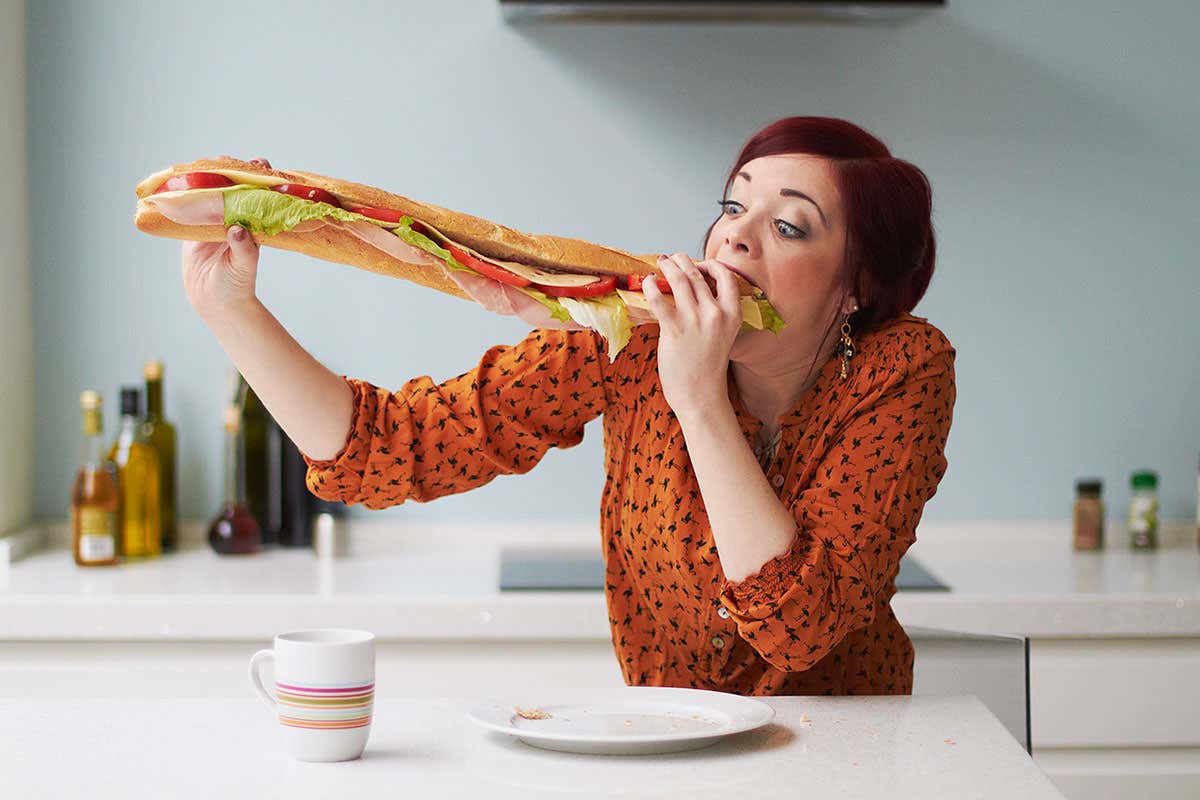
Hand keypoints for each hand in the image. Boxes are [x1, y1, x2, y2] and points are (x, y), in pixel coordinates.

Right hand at [181, 157, 271, 321]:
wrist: (215, 302)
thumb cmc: (236, 285)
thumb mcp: (244, 267)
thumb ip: (244, 249)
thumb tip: (239, 230)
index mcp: (252, 223)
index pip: (258, 193)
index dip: (258, 176)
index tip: (258, 164)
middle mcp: (234, 218)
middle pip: (232, 186)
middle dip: (228, 170)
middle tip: (222, 162)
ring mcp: (212, 221)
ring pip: (209, 192)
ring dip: (204, 177)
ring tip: (199, 166)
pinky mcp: (193, 227)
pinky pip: (188, 206)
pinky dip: (182, 194)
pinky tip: (175, 182)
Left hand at [642, 252, 742, 417]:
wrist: (701, 394)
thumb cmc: (707, 366)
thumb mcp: (722, 334)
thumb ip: (714, 312)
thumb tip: (693, 288)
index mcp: (733, 314)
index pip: (726, 276)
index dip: (711, 265)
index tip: (699, 264)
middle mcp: (716, 313)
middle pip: (697, 275)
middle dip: (682, 261)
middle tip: (672, 258)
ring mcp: (695, 320)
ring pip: (679, 280)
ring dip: (668, 267)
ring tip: (661, 263)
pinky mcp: (675, 329)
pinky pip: (659, 298)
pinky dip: (651, 285)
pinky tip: (647, 282)